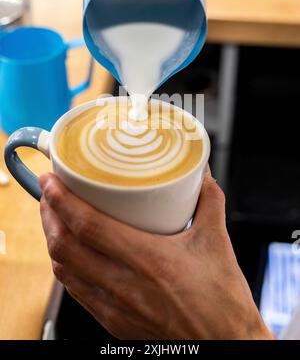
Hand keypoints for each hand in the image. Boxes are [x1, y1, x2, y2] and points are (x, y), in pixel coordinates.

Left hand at [39, 170, 271, 339]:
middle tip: (49, 194)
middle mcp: (126, 287)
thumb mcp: (218, 243)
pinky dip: (66, 267)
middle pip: (66, 247)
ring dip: (53, 240)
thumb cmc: (222, 300)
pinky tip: (71, 254)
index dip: (63, 200)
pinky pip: (77, 291)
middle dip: (49, 215)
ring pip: (65, 271)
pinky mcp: (114, 323)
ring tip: (56, 218)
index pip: (89, 226)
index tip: (52, 181)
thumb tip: (201, 175)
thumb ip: (209, 201)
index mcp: (151, 261)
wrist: (226, 345)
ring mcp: (116, 308)